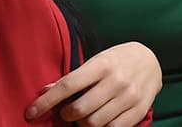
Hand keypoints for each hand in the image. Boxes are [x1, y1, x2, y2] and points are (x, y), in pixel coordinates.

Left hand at [25, 42, 160, 126]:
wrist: (150, 60)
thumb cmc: (116, 61)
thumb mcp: (94, 62)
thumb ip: (72, 78)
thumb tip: (44, 91)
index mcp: (101, 65)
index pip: (67, 86)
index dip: (46, 102)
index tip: (30, 113)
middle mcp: (115, 81)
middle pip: (79, 110)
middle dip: (66, 115)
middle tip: (67, 112)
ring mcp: (129, 97)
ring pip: (94, 123)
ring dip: (82, 124)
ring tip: (84, 116)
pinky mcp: (139, 110)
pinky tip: (99, 121)